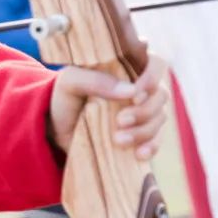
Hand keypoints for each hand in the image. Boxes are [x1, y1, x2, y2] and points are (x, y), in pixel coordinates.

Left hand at [49, 54, 168, 160]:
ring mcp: (144, 112)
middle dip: (144, 111)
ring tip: (119, 141)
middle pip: (161, 95)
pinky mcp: (142, 134)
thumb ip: (94, 80)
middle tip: (120, 121)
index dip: (152, 78)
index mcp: (126, 67)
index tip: (135, 95)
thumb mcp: (70, 83)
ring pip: (160, 118)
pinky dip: (151, 146)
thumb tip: (130, 91)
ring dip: (143, 131)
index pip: (156, 64)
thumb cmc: (65, 97)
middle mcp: (141, 88)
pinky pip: (157, 140)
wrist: (57, 127)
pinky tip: (139, 154)